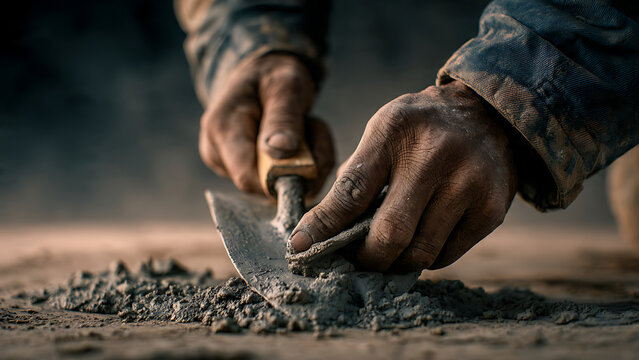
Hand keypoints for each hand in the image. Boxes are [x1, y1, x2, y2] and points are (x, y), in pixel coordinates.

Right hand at [199, 54, 334, 194]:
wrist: (261, 74)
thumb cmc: (273, 75)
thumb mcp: (286, 86)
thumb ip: (283, 118)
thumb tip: (281, 150)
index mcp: (222, 128)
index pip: (248, 177)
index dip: (283, 178)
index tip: (313, 154)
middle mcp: (216, 151)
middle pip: (264, 186)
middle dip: (300, 166)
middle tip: (316, 129)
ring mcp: (225, 164)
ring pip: (274, 186)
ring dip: (302, 163)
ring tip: (306, 128)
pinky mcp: (239, 170)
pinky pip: (275, 182)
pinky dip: (296, 164)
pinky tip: (297, 140)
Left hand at [289, 80, 516, 271]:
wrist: (488, 115)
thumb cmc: (421, 129)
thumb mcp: (383, 131)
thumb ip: (356, 176)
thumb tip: (324, 230)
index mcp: (395, 131)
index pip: (352, 190)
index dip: (323, 224)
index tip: (301, 246)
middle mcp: (435, 155)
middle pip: (390, 232)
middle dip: (366, 257)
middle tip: (355, 260)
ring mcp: (468, 183)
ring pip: (420, 251)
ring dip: (395, 263)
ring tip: (385, 256)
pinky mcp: (491, 208)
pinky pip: (446, 255)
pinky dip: (424, 258)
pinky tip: (418, 244)